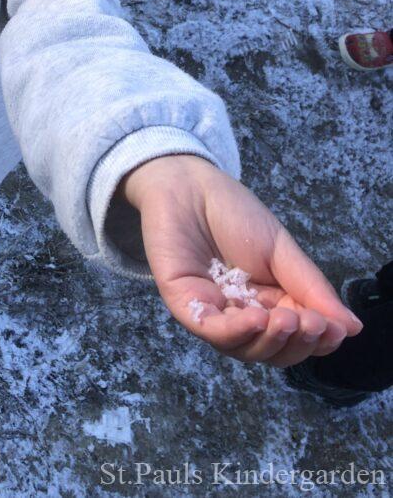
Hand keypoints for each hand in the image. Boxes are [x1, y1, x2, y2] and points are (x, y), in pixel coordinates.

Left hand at [120, 154, 363, 367]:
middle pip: (273, 350)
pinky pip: (212, 331)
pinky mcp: (185, 305)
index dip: (317, 339)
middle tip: (312, 323)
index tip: (334, 329)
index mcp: (268, 302)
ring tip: (289, 320)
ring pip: (244, 349)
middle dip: (297, 343)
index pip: (297, 337)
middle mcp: (240, 315)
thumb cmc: (233, 212)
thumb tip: (352, 327)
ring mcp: (212, 313)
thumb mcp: (281, 250)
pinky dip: (237, 331)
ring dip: (271, 341)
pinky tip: (257, 318)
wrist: (188, 185)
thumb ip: (312, 287)